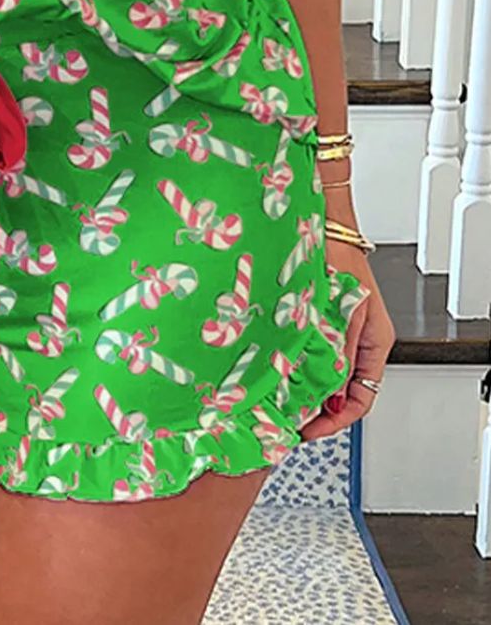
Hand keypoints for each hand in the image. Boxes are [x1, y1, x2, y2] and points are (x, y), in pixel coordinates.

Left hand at [299, 237, 394, 441]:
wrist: (324, 225)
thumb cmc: (339, 256)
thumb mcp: (345, 312)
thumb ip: (341, 352)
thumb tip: (334, 393)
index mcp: (375, 342)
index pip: (363, 399)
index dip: (337, 421)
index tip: (312, 430)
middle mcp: (359, 341)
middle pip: (344, 392)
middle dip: (319, 409)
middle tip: (291, 419)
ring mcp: (341, 332)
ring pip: (327, 374)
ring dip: (307, 389)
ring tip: (281, 399)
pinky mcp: (321, 322)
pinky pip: (313, 354)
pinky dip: (298, 366)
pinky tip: (279, 369)